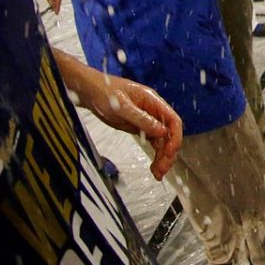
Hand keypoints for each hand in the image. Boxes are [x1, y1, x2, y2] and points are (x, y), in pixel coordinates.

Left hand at [56, 54, 182, 180]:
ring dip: (162, 157)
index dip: (175, 137)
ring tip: (158, 174)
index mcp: (153, 101)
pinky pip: (152, 143)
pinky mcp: (139, 128)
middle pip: (169, 133)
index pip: (173, 120)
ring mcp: (147, 120)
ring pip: (161, 141)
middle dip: (168, 152)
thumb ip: (142, 119)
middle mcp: (154, 111)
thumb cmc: (105, 92)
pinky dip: (154, 155)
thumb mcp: (122, 106)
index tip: (169, 152)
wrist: (90, 91)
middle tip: (162, 169)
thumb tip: (162, 132)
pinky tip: (153, 167)